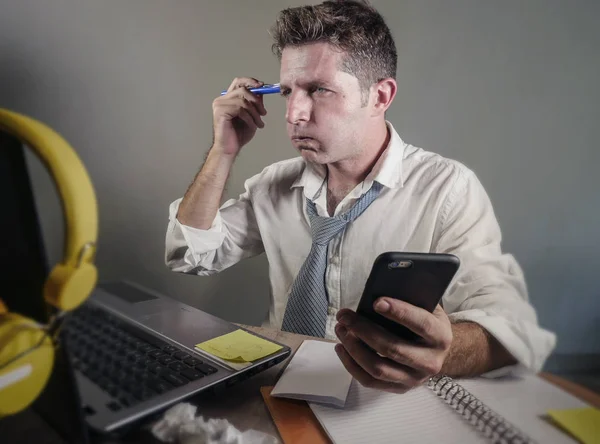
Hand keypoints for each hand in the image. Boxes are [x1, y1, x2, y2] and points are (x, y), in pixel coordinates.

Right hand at [212, 77, 267, 155]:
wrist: (230, 149)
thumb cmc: (239, 135)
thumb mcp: (251, 116)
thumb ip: (254, 104)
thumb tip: (261, 91)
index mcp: (228, 99)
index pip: (238, 82)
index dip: (250, 81)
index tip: (262, 86)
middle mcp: (221, 100)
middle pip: (243, 90)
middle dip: (257, 101)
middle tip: (264, 113)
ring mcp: (219, 105)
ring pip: (243, 100)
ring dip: (255, 113)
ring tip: (259, 124)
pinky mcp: (220, 112)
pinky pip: (240, 109)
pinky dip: (249, 118)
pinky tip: (252, 126)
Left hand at [334, 298, 452, 393]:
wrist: (437, 352)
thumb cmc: (426, 322)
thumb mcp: (427, 307)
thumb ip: (412, 298)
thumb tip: (382, 288)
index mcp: (440, 336)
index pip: (421, 324)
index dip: (399, 312)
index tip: (376, 302)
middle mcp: (431, 361)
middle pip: (392, 348)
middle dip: (364, 330)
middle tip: (345, 316)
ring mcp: (414, 378)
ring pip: (378, 368)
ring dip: (353, 348)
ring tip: (341, 329)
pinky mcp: (399, 388)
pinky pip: (369, 381)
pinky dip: (351, 364)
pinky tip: (341, 347)